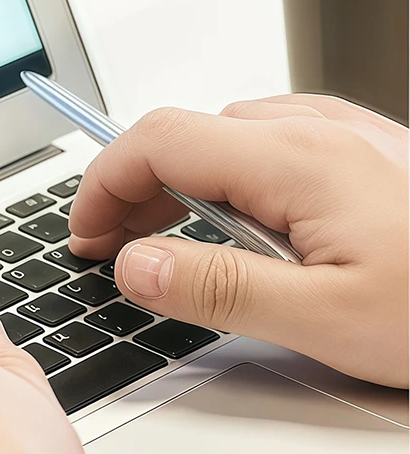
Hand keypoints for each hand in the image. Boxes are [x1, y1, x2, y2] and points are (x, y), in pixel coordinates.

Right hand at [70, 94, 407, 387]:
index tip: (84, 236)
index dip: (103, 185)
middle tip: (115, 252)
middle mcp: (322, 133)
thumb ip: (216, 290)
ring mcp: (348, 137)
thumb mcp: (321, 320)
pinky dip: (230, 184)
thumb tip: (136, 265)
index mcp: (299, 162)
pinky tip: (239, 234)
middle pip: (190, 134)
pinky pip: (275, 149)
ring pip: (231, 139)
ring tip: (170, 249)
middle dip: (135, 188)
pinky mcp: (368, 156)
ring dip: (182, 187)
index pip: (160, 140)